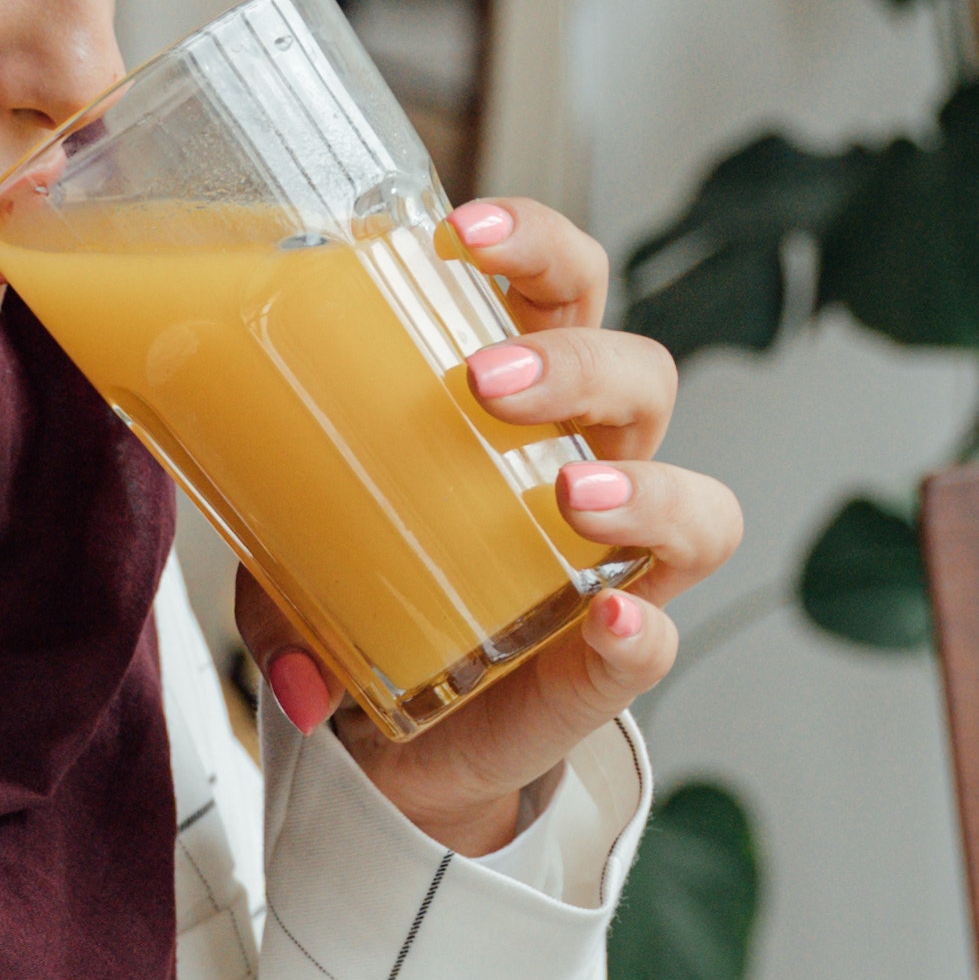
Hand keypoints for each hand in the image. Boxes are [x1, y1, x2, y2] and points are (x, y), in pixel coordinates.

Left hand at [236, 194, 745, 858]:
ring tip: (567, 496)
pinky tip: (606, 617)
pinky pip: (654, 642)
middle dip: (574, 363)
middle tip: (482, 382)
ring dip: (642, 489)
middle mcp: (594, 466)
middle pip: (641, 375)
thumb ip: (280, 607)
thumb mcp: (291, 582)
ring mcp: (617, 569)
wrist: (388, 747)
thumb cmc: (360, 608)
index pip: (564, 288)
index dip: (534, 244)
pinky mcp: (609, 666)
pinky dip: (638, 630)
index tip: (460, 232)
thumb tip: (291, 673)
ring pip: (699, 505)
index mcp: (526, 402)